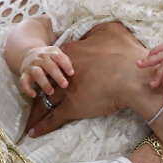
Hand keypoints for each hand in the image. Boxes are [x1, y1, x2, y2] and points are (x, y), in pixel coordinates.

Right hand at [18, 45, 73, 97]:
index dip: (65, 64)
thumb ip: (65, 62)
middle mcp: (39, 58)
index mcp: (50, 52)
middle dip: (57, 76)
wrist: (28, 54)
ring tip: (51, 92)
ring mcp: (31, 65)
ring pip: (37, 73)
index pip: (58, 56)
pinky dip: (27, 89)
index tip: (71, 73)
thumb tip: (76, 73)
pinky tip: (34, 95)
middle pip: (49, 65)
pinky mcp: (24, 74)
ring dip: (44, 83)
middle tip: (65, 85)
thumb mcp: (56, 55)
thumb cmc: (48, 59)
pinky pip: (23, 81)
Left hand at [26, 21, 155, 137]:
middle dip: (41, 87)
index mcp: (71, 52)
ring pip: (45, 100)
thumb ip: (95, 30)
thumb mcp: (110, 30)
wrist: (133, 78)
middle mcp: (63, 72)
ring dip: (36, 108)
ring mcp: (65, 91)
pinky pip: (52, 119)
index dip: (54, 68)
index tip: (53, 73)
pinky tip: (32, 132)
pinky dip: (42, 126)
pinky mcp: (71, 109)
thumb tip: (90, 30)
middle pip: (46, 80)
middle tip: (38, 93)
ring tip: (30, 116)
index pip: (56, 60)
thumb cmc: (125, 53)